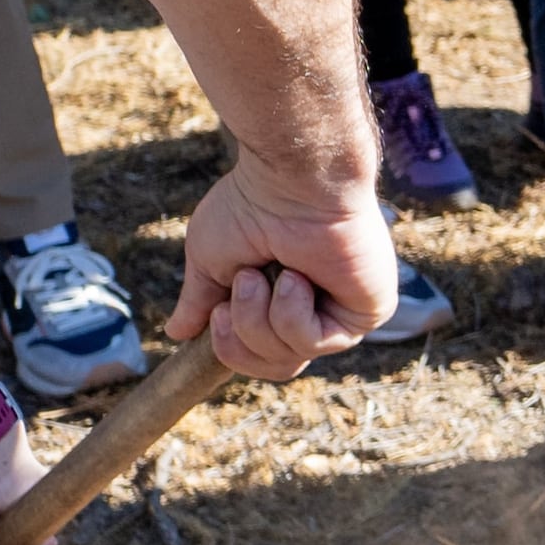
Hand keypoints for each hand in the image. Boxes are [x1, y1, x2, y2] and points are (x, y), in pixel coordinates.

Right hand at [171, 152, 390, 378]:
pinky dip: (291, 312)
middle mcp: (318, 308)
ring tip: (259, 274)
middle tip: (237, 292)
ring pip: (289, 359)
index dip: (230, 347)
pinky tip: (296, 277)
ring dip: (258, 318)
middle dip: (240, 339)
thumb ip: (201, 299)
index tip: (216, 313)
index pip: (260, 355)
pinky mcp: (368, 311)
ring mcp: (344, 312)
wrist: (290, 177)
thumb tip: (177, 333)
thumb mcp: (211, 258)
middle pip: (274, 367)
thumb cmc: (251, 204)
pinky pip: (315, 343)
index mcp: (283, 297)